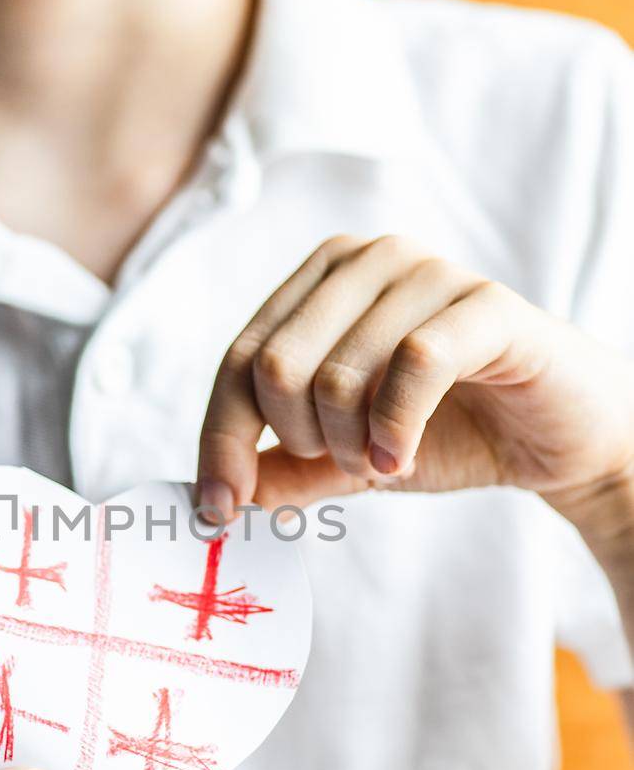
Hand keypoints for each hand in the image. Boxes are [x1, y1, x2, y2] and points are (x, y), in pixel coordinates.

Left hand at [197, 234, 633, 530]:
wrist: (556, 438)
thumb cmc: (449, 431)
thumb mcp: (347, 460)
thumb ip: (283, 471)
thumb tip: (213, 497)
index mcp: (321, 279)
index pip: (239, 361)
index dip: (221, 441)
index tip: (217, 510)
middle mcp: (368, 259)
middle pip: (275, 367)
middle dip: (300, 442)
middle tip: (346, 465)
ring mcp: (428, 273)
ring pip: (337, 375)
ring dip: (350, 447)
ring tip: (384, 461)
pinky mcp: (487, 304)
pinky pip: (411, 366)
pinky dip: (394, 432)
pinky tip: (400, 460)